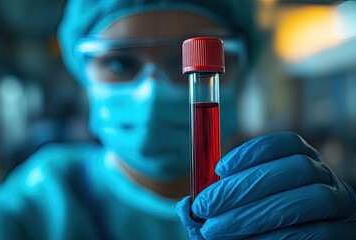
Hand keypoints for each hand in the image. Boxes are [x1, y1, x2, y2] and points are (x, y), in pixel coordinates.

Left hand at [177, 132, 355, 238]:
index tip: (218, 168)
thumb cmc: (260, 229)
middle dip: (243, 186)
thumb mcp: (234, 214)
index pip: (287, 144)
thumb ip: (213, 210)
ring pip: (308, 199)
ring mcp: (341, 208)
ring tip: (216, 228)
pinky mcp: (342, 236)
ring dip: (255, 213)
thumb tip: (184, 206)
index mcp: (303, 164)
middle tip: (205, 206)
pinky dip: (275, 237)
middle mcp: (328, 180)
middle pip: (296, 169)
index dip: (252, 152)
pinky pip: (314, 233)